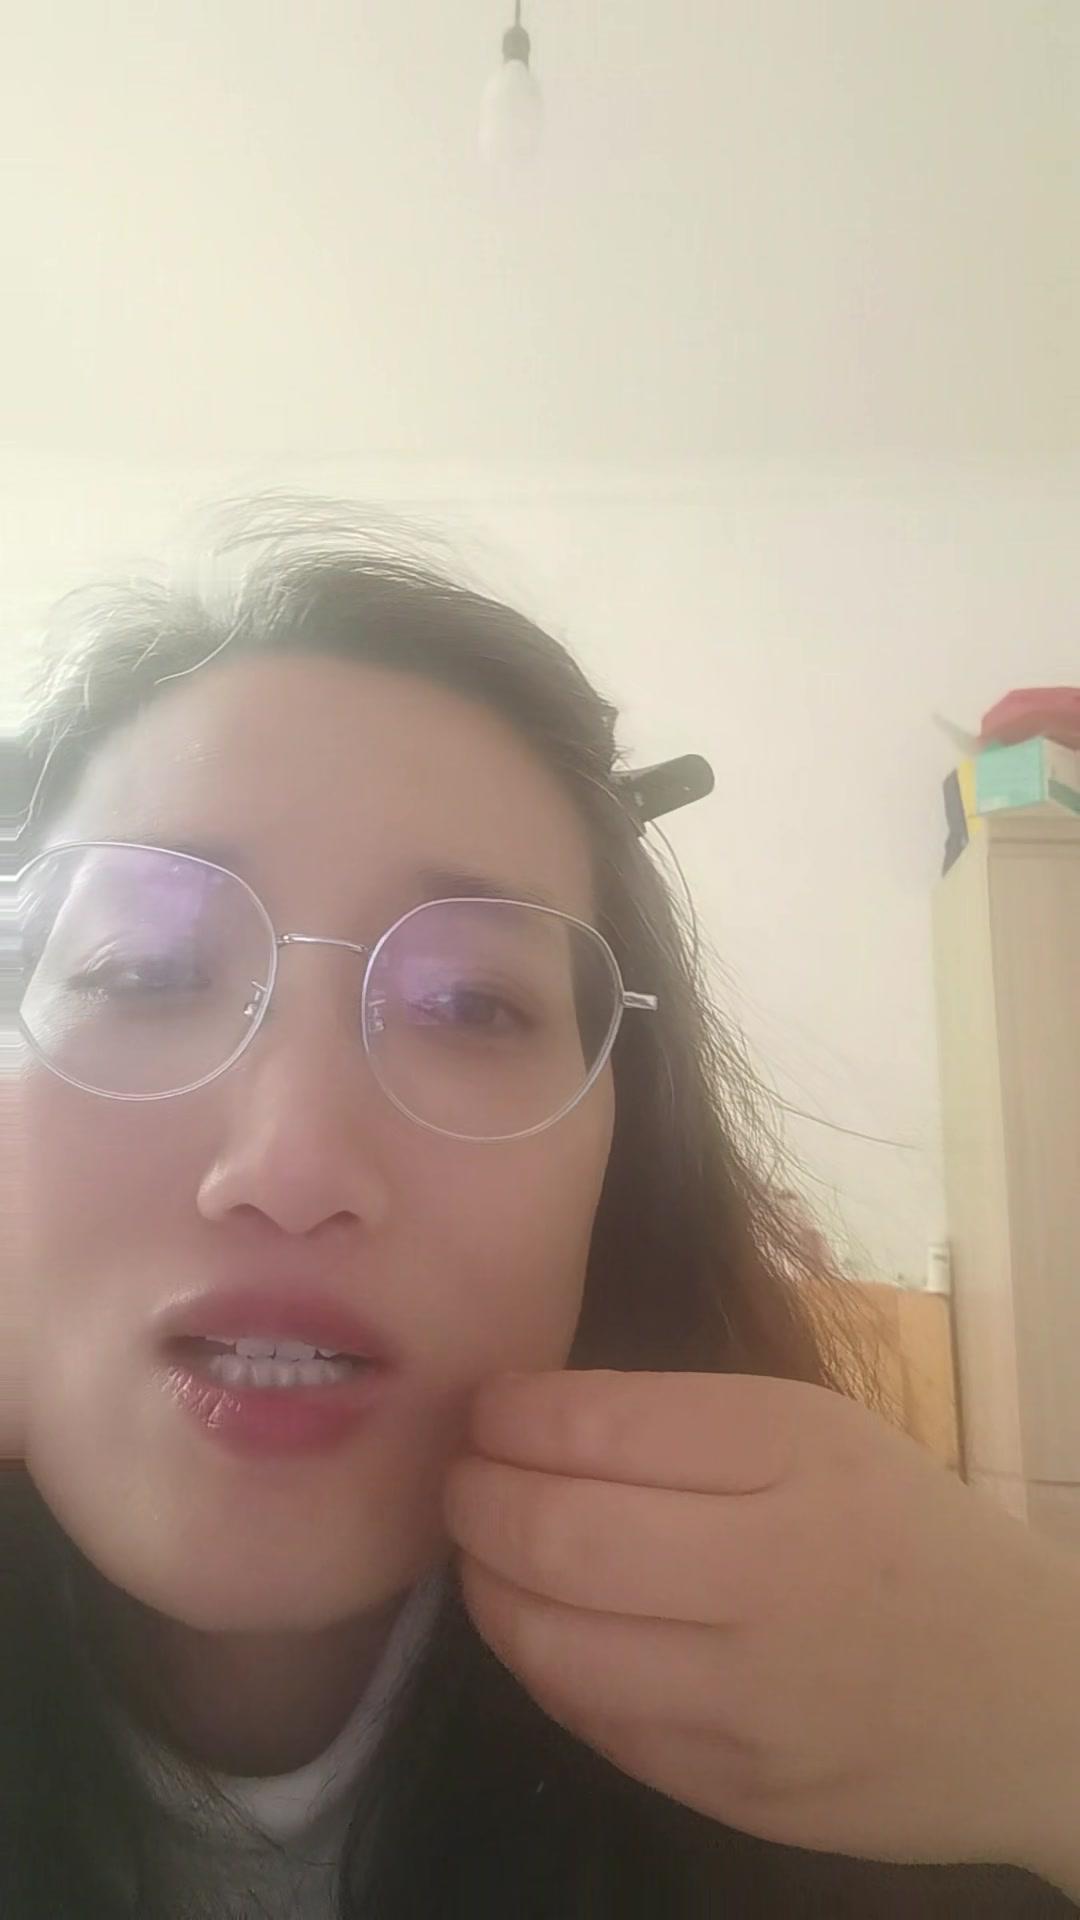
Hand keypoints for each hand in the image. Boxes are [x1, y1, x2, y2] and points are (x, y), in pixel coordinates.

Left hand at [443, 1369, 1079, 1878]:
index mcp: (801, 1457)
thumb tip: (525, 1418)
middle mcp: (775, 1576)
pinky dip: (543, 1666)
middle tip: (458, 1477)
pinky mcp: (736, 1793)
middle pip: (558, 1537)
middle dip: (473, 1498)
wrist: (1030, 1696)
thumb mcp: (820, 1432)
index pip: (601, 1427)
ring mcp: (753, 1702)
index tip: (486, 1407)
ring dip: (485, 1587)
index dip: (511, 1414)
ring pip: (553, 1646)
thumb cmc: (908, 1533)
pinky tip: (540, 1626)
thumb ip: (682, 1424)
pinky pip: (593, 1725)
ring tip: (480, 1551)